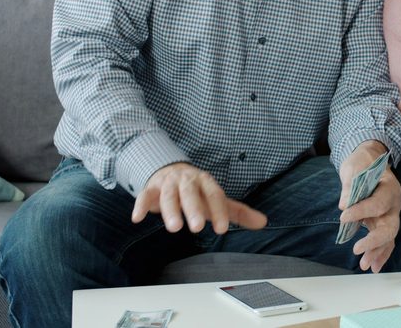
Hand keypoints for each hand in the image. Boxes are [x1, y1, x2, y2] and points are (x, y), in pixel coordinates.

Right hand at [132, 162, 267, 233]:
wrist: (171, 171)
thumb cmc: (198, 191)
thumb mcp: (217, 200)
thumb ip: (238, 212)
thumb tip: (263, 222)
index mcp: (206, 182)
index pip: (214, 195)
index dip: (219, 211)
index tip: (222, 229)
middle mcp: (188, 180)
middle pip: (191, 193)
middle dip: (194, 209)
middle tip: (197, 228)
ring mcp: (168, 183)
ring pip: (169, 195)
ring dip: (170, 210)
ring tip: (174, 228)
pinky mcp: (151, 188)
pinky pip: (144, 195)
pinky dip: (140, 206)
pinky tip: (137, 218)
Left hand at [338, 141, 400, 272]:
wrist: (369, 162)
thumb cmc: (362, 163)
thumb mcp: (354, 167)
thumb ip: (350, 184)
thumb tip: (343, 204)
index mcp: (390, 187)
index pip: (378, 203)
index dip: (361, 211)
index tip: (343, 216)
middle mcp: (394, 204)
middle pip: (390, 227)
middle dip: (375, 241)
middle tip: (358, 249)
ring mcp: (390, 215)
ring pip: (388, 238)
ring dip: (376, 252)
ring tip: (364, 265)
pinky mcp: (383, 223)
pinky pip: (386, 242)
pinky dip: (380, 254)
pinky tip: (373, 267)